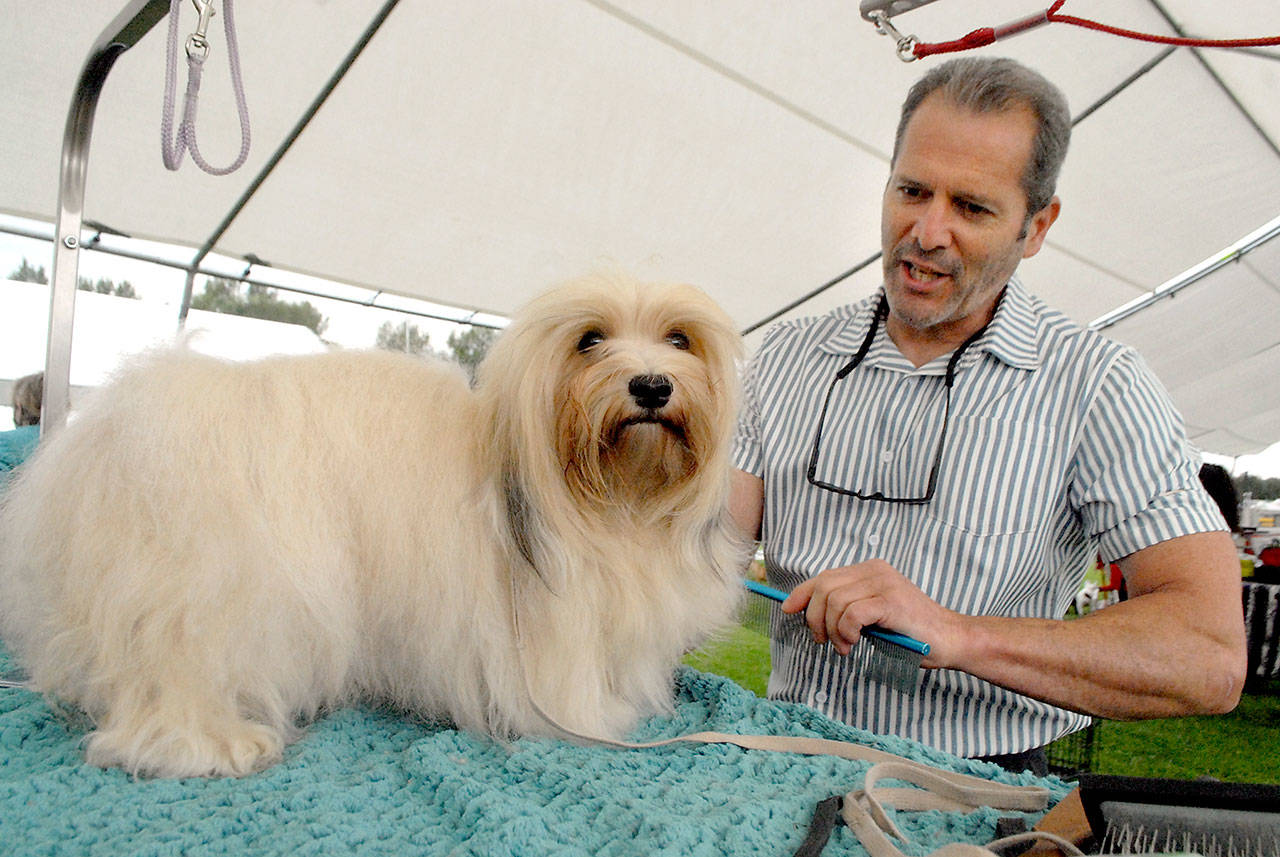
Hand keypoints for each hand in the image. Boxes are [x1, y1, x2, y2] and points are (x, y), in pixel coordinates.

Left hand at [780, 560, 954, 661]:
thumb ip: (847, 608)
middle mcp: (875, 570)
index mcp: (869, 570)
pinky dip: (845, 631)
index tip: (788, 609)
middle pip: (823, 587)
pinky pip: (851, 613)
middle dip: (814, 618)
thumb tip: (811, 613)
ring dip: (832, 630)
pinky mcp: (890, 600)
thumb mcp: (872, 615)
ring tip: (844, 646)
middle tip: (822, 640)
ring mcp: (884, 583)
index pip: (824, 576)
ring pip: (834, 602)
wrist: (949, 639)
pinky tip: (853, 642)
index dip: (801, 593)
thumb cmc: (910, 631)